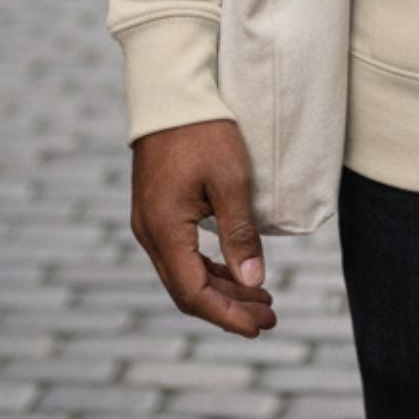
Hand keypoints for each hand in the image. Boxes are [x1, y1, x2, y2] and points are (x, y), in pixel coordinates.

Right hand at [129, 118, 276, 336]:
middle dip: (229, 307)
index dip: (228, 315)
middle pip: (188, 290)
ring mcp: (149, 222)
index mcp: (164, 230)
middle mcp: (149, 233)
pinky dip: (208, 268)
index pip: (194, 294)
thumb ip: (240, 233)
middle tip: (269, 317)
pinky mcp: (155, 211)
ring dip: (221, 289)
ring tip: (260, 299)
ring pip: (184, 274)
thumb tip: (254, 281)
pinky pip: (180, 254)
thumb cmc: (204, 130)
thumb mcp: (231, 179)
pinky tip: (234, 270)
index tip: (260, 326)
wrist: (171, 92)